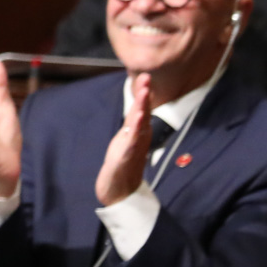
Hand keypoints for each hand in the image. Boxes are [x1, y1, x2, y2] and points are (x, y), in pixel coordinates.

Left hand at [97, 72, 151, 206]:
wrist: (120, 190)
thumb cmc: (123, 164)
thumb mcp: (127, 140)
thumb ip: (133, 125)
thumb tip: (138, 109)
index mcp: (137, 132)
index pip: (141, 109)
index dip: (143, 93)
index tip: (145, 76)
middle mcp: (139, 137)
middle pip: (143, 113)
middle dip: (144, 95)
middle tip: (146, 78)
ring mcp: (134, 147)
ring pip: (140, 125)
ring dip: (142, 108)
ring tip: (143, 93)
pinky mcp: (127, 158)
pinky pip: (132, 142)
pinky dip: (135, 130)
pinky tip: (138, 120)